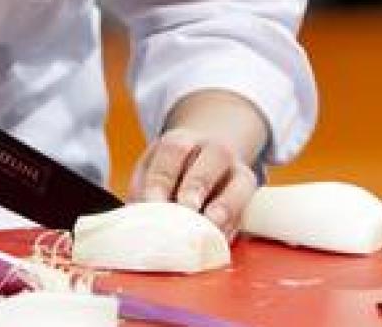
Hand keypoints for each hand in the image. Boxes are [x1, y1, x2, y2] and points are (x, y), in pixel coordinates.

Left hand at [132, 128, 257, 234]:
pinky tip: (218, 240)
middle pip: (214, 156)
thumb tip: (133, 223)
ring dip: (226, 205)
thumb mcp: (149, 173)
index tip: (154, 203)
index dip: (163, 177)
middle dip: (199, 184)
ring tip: (210, 225)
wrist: (201, 163)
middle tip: (186, 208)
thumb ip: (142, 193)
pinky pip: (247, 209)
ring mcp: (237, 171)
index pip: (174, 150)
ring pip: (241, 181)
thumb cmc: (168, 174)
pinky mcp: (248, 196)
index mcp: (182, 140)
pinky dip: (233, 226)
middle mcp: (214, 150)